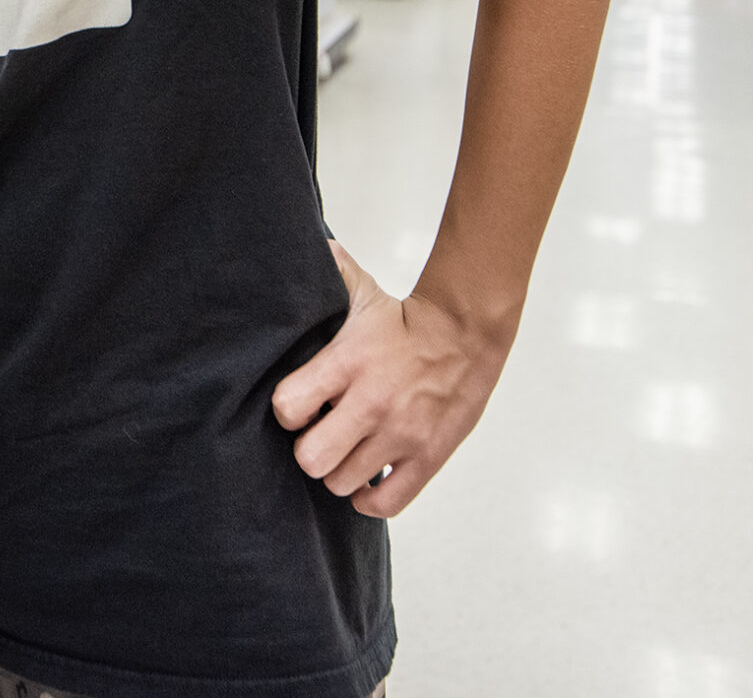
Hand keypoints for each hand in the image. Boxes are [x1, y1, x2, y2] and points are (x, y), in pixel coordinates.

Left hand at [270, 242, 508, 517]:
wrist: (467, 335)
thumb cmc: (405, 320)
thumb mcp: (362, 293)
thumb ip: (327, 275)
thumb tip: (303, 248)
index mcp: (348, 362)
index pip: (287, 407)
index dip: (286, 411)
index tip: (297, 405)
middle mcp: (372, 403)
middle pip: (311, 459)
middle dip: (309, 451)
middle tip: (320, 436)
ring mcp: (402, 434)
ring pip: (342, 483)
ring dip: (339, 472)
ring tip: (347, 452)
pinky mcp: (428, 457)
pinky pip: (385, 503)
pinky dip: (370, 497)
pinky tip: (369, 476)